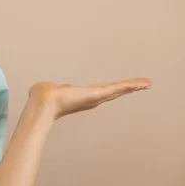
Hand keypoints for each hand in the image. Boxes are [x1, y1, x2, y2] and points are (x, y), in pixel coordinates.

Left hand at [28, 77, 151, 119]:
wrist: (44, 102)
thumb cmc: (42, 97)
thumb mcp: (47, 90)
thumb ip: (47, 90)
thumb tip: (38, 90)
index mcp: (81, 98)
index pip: (99, 94)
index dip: (110, 92)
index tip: (118, 90)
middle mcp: (90, 99)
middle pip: (113, 93)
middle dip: (127, 89)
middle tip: (141, 86)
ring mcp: (96, 97)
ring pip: (118, 90)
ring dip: (133, 87)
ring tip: (147, 83)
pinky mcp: (99, 94)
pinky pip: (118, 88)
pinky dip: (131, 85)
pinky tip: (143, 83)